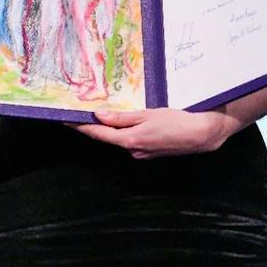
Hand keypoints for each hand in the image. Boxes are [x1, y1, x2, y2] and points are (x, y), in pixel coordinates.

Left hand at [73, 107, 236, 157]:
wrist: (202, 135)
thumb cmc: (176, 121)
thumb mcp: (147, 115)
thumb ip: (122, 117)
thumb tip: (98, 116)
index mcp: (129, 141)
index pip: (97, 134)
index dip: (80, 127)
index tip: (64, 120)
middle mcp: (133, 151)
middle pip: (107, 137)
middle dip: (94, 126)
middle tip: (80, 112)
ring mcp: (142, 153)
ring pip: (120, 139)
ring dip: (110, 129)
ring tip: (100, 113)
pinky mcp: (151, 152)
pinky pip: (132, 141)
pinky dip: (125, 132)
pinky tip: (125, 122)